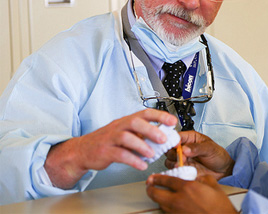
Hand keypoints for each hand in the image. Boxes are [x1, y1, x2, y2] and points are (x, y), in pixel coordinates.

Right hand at [44, 109, 176, 188]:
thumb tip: (164, 137)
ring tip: (152, 154)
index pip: (145, 113)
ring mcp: (110, 138)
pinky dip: (132, 160)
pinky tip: (141, 165)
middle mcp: (118, 126)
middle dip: (151, 130)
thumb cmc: (108, 141)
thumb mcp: (126, 134)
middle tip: (163, 139)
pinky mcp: (104, 151)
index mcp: (126, 121)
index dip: (159, 116)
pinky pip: (119, 155)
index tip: (173, 121)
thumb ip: (142, 135)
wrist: (83, 151)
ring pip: (126, 137)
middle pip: (135, 122)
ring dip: (141, 146)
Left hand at [146, 174, 237, 213]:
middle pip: (156, 193)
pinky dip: (165, 207)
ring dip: (157, 198)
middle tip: (149, 185)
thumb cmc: (220, 206)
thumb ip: (201, 177)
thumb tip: (196, 177)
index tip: (153, 176)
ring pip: (159, 204)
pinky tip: (168, 204)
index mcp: (187, 188)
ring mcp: (177, 212)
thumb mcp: (212, 184)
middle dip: (150, 188)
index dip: (157, 177)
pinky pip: (167, 212)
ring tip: (157, 194)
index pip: (166, 180)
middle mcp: (178, 200)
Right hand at [165, 131, 234, 179]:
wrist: (223, 171)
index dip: (174, 140)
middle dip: (174, 153)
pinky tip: (183, 171)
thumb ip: (197, 148)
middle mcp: (184, 148)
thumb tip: (185, 149)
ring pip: (169, 159)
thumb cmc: (218, 156)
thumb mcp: (210, 148)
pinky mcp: (183, 169)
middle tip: (182, 158)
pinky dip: (176, 171)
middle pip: (170, 148)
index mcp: (190, 138)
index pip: (177, 136)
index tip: (177, 146)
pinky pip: (173, 170)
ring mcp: (183, 159)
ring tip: (183, 165)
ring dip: (174, 162)